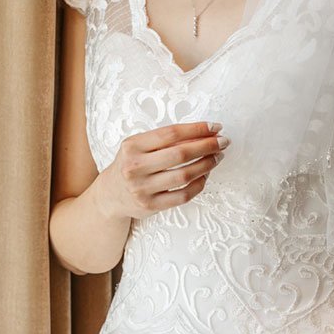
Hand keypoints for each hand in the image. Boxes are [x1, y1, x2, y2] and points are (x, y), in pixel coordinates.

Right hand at [102, 122, 226, 219]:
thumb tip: (203, 134)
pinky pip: (183, 196)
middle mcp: (135, 167)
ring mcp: (142, 189)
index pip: (171, 133)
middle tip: (222, 142)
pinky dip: (199, 184)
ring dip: (206, 164)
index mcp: (132, 146)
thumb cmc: (131, 163)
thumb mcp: (139, 146)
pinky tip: (206, 175)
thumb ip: (165, 140)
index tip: (215, 127)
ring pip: (184, 176)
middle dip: (207, 146)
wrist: (110, 194)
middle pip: (180, 154)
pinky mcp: (150, 206)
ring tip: (217, 157)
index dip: (197, 129)